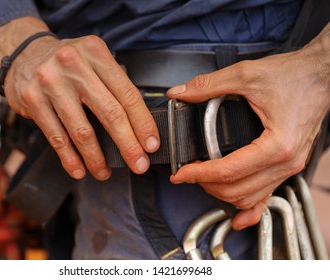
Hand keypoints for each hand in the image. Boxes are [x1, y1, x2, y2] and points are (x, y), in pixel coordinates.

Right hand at [0, 17, 159, 180]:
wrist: (23, 52)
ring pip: (82, 130)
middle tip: (138, 165)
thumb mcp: (93, 60)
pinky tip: (79, 170)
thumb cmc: (67, 63)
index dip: (143, 123)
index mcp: (96, 53)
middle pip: (110, 113)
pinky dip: (69, 158)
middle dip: (128, 145)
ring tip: (104, 173)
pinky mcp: (32, 100)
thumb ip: (114, 84)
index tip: (151, 145)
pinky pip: (56, 137)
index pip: (128, 94)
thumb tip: (139, 125)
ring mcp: (51, 82)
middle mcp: (74, 64)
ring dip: (96, 158)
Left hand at [167, 28, 329, 229]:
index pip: (228, 171)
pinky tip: (237, 217)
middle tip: (188, 174)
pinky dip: (250, 209)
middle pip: (237, 190)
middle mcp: (285, 162)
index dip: (198, 174)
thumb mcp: (246, 75)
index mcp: (276, 145)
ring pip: (250, 198)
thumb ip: (209, 86)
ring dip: (223, 194)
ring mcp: (288, 167)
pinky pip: (268, 196)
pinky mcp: (287, 165)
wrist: (321, 74)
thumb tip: (180, 93)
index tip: (181, 173)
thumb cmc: (294, 76)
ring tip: (203, 181)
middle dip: (206, 185)